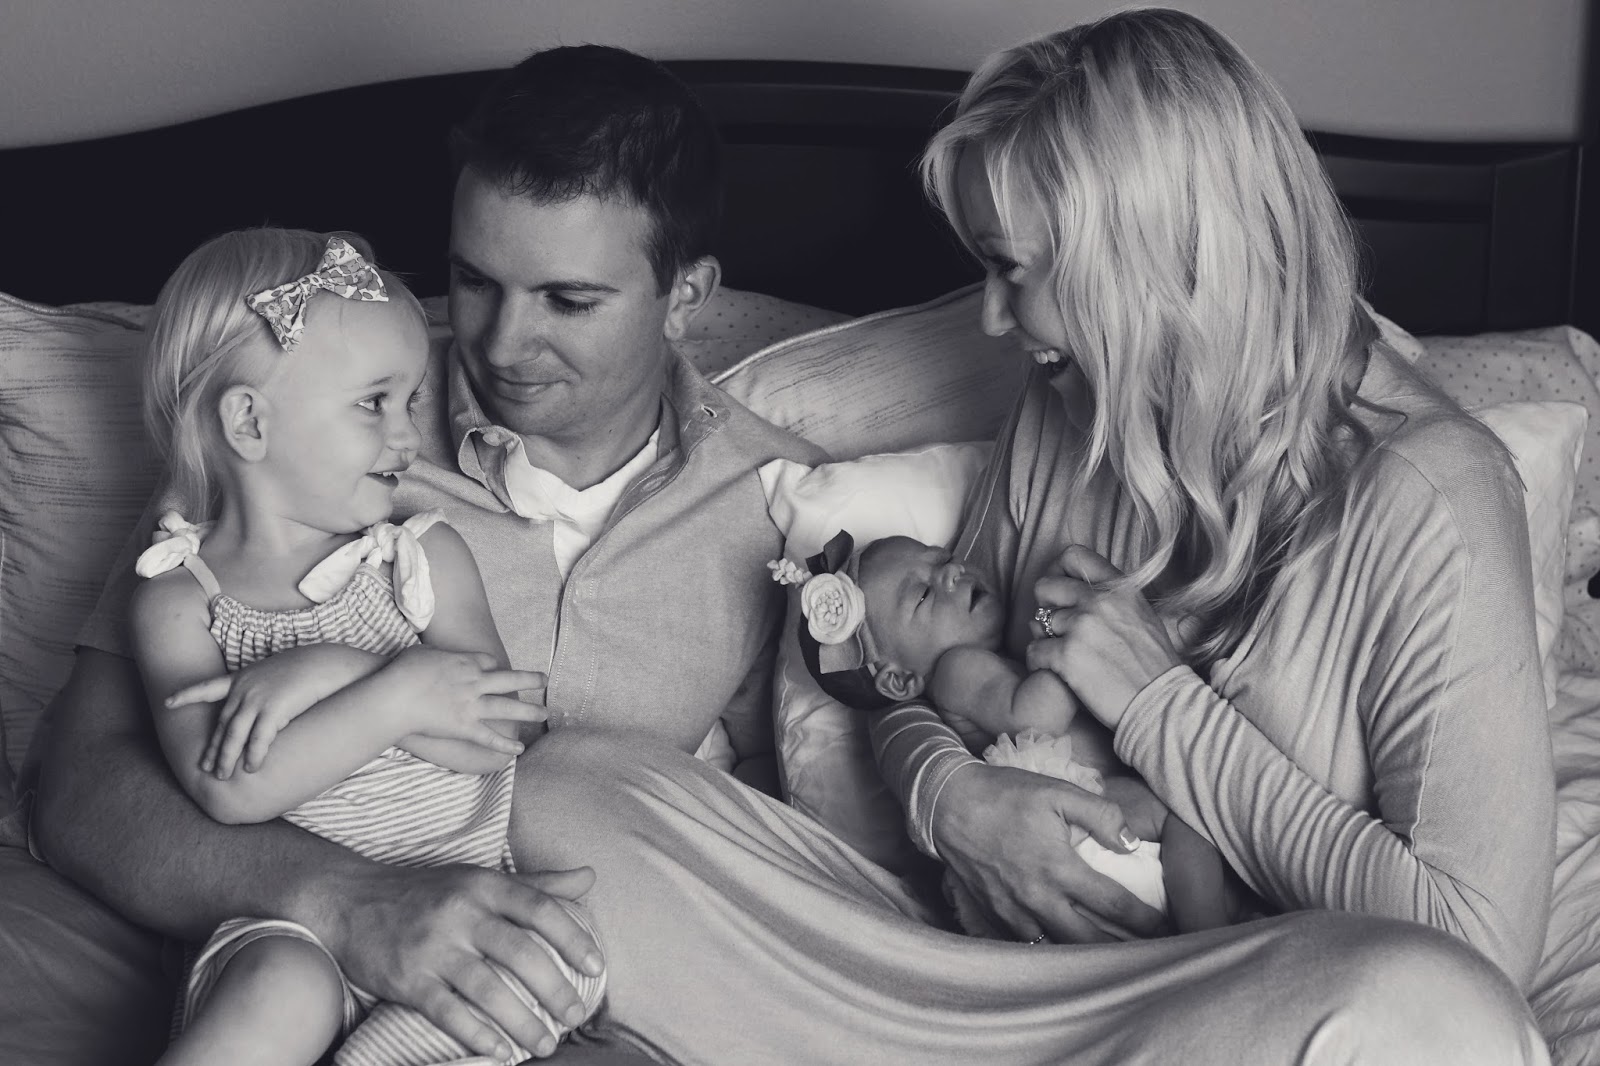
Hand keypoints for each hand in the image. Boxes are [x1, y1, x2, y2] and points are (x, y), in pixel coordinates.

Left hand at [172, 644, 385, 778]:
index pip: (208, 687)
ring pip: (234, 734)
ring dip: (227, 757)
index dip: (187, 695)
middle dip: (213, 747)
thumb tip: (264, 702)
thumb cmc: (312, 667)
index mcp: (245, 677)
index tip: (168, 703)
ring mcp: (258, 698)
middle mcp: (246, 688)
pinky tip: (251, 767)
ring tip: (222, 775)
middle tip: (205, 767)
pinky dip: (253, 755)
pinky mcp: (275, 708)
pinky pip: (258, 738)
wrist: (330, 662)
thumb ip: (266, 686)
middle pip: (222, 723)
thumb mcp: (281, 671)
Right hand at [314, 861, 604, 1060]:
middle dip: (555, 988)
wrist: (349, 899)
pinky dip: (477, 1034)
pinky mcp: (407, 978)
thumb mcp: (480, 878)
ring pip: (488, 988)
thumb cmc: (427, 892)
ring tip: (546, 1044)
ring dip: (523, 1021)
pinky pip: (448, 1011)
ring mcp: (433, 947)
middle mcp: (462, 913)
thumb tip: (589, 878)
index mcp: (484, 886)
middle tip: (575, 1015)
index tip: (596, 966)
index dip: (574, 938)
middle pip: (521, 952)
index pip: (540, 908)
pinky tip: (500, 1051)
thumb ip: (536, 883)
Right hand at [385, 646, 547, 751]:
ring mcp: (472, 705)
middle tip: (544, 680)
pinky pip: (490, 737)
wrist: (395, 696)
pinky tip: (520, 749)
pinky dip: (505, 744)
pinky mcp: (464, 727)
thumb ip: (437, 652)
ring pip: (508, 708)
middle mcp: (475, 682)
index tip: (497, 669)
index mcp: (466, 663)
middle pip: (510, 679)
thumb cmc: (403, 671)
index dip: (494, 666)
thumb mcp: (422, 652)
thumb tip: (438, 653)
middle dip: (530, 679)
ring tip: (545, 714)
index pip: (489, 662)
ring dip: (529, 711)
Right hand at [932, 763, 1169, 942]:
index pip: (1114, 905)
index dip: (1145, 921)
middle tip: (1146, 957)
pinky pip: (1025, 943)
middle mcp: (1038, 897)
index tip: (1166, 930)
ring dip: (1082, 954)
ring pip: (1055, 948)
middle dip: (1121, 952)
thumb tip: (1131, 843)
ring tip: (1108, 958)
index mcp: (1059, 867)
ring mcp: (1012, 911)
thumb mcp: (1056, 791)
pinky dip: (1046, 947)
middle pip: (1088, 941)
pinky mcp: (992, 914)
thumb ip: (1100, 814)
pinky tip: (1060, 947)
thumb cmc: (1004, 793)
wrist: (946, 802)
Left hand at [1027, 545, 1180, 729]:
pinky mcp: (1067, 655)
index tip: (1059, 592)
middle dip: (1046, 608)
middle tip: (1057, 630)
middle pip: (1045, 586)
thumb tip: (1084, 590)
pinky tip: (1057, 674)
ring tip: (1064, 658)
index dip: (1058, 572)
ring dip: (1045, 640)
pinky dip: (1040, 664)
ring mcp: (1081, 626)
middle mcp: (1099, 600)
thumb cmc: (1155, 668)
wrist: (1162, 704)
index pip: (1073, 555)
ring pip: (1038, 622)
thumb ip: (1113, 599)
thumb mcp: (1143, 616)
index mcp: (1119, 588)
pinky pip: (1034, 651)